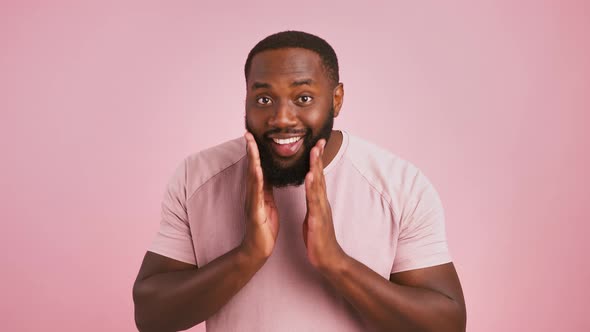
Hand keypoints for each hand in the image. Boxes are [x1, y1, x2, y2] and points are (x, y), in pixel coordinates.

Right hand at [239, 132, 279, 262]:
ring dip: (251, 161)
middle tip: (247, 133)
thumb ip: (266, 189)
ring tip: (250, 145)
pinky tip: (258, 171)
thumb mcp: (268, 204)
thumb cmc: (263, 227)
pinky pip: (256, 195)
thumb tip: (267, 174)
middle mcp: (252, 194)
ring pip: (252, 178)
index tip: (254, 135)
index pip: (256, 167)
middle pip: (251, 168)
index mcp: (258, 192)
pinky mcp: (255, 213)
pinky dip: (257, 182)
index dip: (255, 151)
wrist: (258, 249)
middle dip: (250, 150)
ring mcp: (252, 203)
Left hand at [302, 139, 344, 271]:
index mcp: (318, 202)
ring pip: (318, 185)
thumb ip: (313, 203)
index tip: (316, 144)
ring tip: (314, 152)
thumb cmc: (319, 239)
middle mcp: (322, 202)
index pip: (317, 177)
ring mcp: (321, 210)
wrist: (328, 259)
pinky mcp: (317, 220)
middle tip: (318, 140)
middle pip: (320, 176)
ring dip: (316, 168)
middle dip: (318, 158)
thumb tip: (310, 193)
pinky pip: (314, 202)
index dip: (316, 161)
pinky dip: (312, 189)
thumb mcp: (314, 217)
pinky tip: (310, 178)